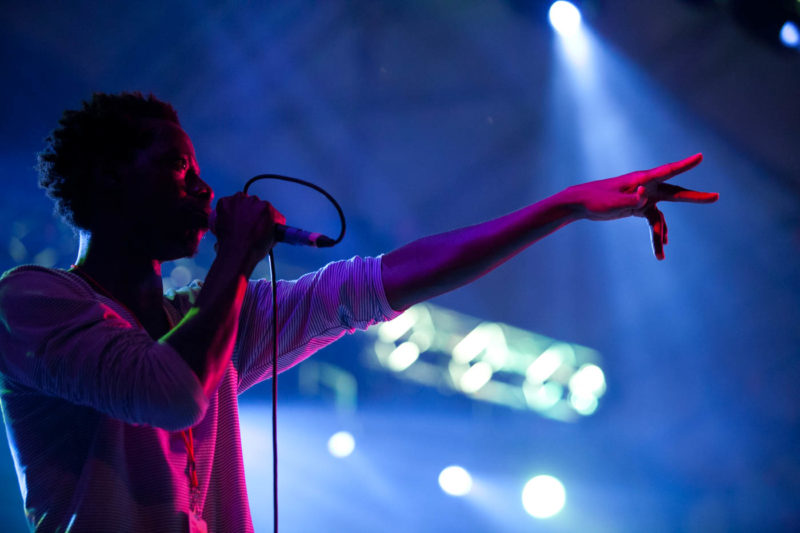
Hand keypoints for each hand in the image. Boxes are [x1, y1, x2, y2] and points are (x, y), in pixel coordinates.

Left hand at [212, 192, 285, 266]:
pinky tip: (227, 219)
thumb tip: (272, 226)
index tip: (257, 220)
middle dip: (250, 211)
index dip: (261, 215)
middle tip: (246, 222)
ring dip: (239, 208)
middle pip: (252, 202)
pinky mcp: (224, 203)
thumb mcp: (273, 237)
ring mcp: (237, 201)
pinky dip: (226, 209)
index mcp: (266, 207)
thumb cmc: (253, 248)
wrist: (237, 253)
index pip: (265, 206)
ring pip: (239, 200)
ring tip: (236, 222)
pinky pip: (225, 202)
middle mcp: (252, 200)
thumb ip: (273, 226)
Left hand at [564, 153, 718, 259]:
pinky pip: (652, 221)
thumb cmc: (595, 199)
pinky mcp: (638, 207)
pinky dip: (655, 233)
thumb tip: (644, 196)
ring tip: (661, 254)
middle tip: (716, 197)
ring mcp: (643, 198)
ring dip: (660, 234)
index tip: (701, 157)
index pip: (668, 171)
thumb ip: (630, 199)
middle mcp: (646, 187)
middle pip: (674, 193)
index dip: (685, 165)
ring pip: (660, 217)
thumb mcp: (611, 202)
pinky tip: (660, 247)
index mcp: (641, 180)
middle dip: (694, 198)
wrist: (581, 203)